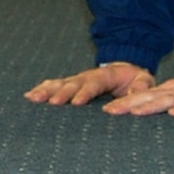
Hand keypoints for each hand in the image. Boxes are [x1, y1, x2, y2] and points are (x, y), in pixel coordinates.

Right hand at [25, 62, 154, 106]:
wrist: (124, 69)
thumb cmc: (134, 79)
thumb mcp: (144, 80)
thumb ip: (141, 86)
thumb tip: (134, 95)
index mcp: (106, 75)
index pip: (94, 83)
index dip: (85, 92)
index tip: (76, 102)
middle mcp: (87, 77)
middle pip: (72, 84)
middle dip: (63, 93)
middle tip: (54, 103)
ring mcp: (77, 81)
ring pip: (59, 84)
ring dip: (47, 91)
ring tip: (33, 98)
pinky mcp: (70, 87)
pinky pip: (54, 86)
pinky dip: (42, 90)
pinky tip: (29, 96)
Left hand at [106, 70, 173, 116]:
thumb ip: (169, 105)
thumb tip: (146, 117)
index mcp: (172, 90)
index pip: (144, 96)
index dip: (126, 102)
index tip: (106, 111)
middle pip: (151, 96)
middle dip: (129, 104)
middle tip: (110, 112)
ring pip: (169, 99)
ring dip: (151, 105)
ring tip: (134, 113)